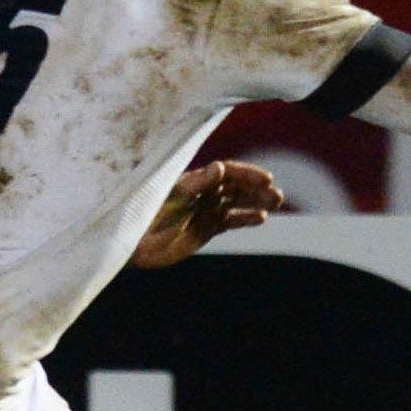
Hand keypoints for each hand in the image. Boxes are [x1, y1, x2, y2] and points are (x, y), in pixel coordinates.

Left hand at [132, 160, 283, 269]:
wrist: (132, 244)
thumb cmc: (147, 215)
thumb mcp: (173, 197)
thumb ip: (197, 183)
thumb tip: (221, 166)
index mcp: (194, 180)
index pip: (227, 172)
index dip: (247, 174)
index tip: (266, 179)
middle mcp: (203, 192)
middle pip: (236, 186)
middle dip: (257, 189)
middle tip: (278, 194)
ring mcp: (205, 211)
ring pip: (237, 203)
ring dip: (257, 201)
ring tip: (277, 202)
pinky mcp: (206, 229)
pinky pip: (231, 221)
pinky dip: (246, 218)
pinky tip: (262, 218)